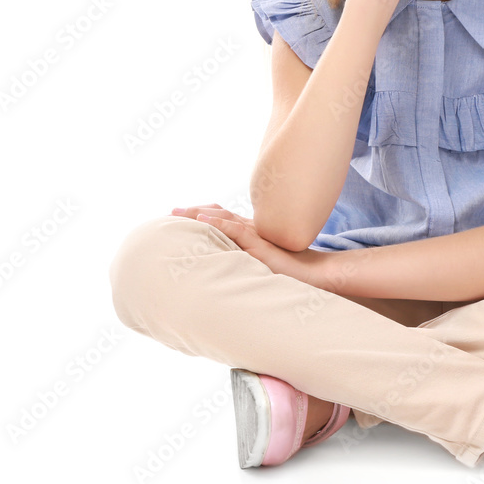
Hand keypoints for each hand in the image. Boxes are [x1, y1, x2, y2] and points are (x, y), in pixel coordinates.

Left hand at [169, 203, 323, 283]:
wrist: (312, 273)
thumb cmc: (290, 273)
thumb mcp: (261, 265)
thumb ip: (245, 263)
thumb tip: (226, 273)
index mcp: (251, 232)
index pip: (222, 217)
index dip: (202, 214)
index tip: (182, 215)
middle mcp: (251, 228)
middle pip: (217, 213)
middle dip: (193, 210)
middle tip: (171, 211)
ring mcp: (255, 233)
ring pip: (222, 217)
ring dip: (198, 213)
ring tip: (178, 212)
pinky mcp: (259, 242)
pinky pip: (235, 229)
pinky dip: (217, 223)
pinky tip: (202, 221)